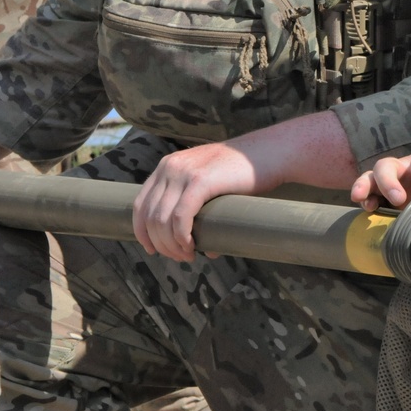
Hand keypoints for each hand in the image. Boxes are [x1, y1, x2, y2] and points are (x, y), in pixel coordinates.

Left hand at [132, 141, 260, 262]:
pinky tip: (193, 247)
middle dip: (161, 244)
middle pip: (150, 216)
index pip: (140, 204)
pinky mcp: (200, 181)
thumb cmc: (245, 173)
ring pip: (162, 221)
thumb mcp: (209, 182)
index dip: (142, 232)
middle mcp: (170, 167)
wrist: (269, 153)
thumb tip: (198, 244)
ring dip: (172, 246)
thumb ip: (197, 205)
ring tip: (189, 255)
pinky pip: (179, 218)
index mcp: (168, 166)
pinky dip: (182, 238)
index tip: (154, 250)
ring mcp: (184, 172)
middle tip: (181, 257)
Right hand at [351, 148, 410, 212]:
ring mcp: (395, 179)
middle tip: (398, 199)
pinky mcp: (387, 195)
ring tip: (366, 203)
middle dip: (389, 182)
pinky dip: (366, 200)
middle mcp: (407, 166)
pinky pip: (370, 193)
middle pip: (388, 164)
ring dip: (366, 188)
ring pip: (373, 176)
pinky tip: (368, 210)